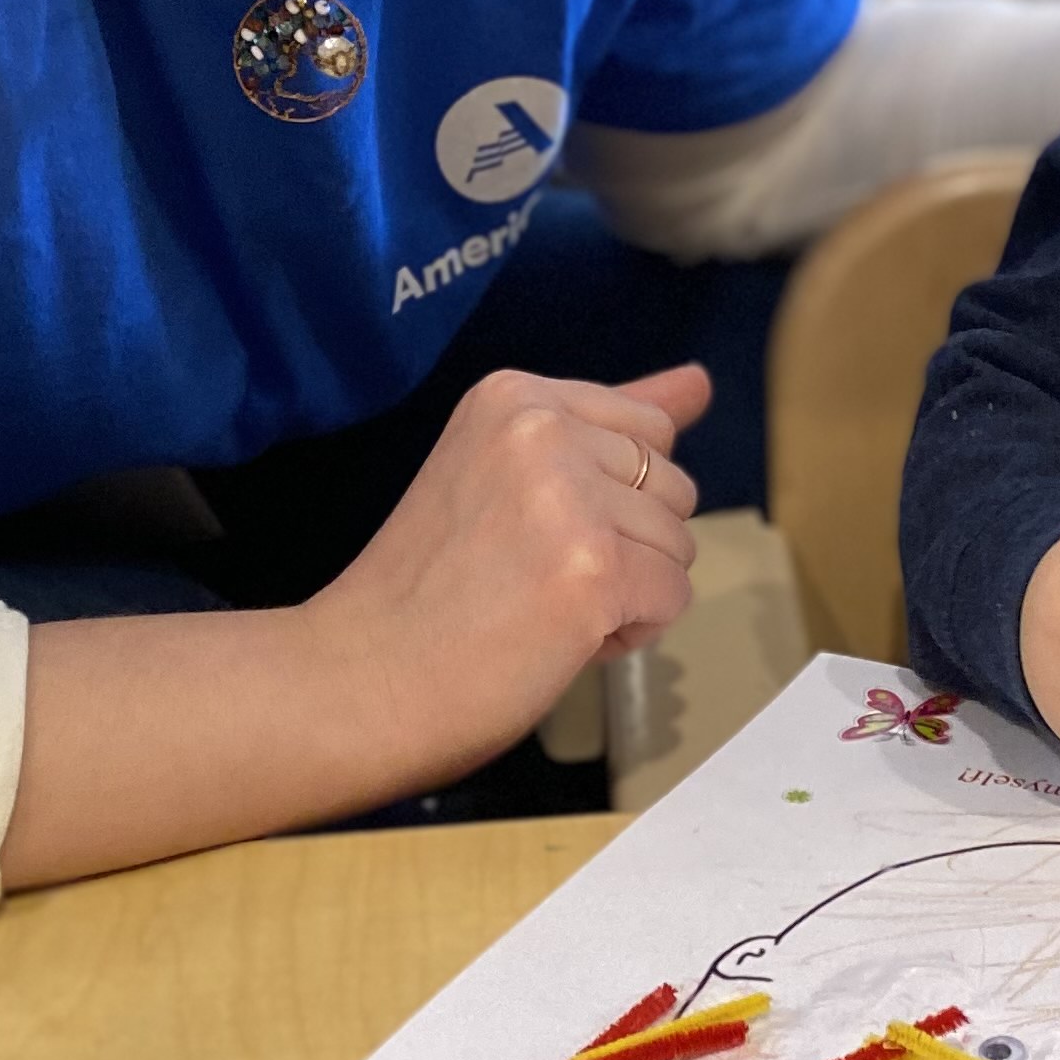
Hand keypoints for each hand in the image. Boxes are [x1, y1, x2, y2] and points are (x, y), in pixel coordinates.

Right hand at [299, 362, 709, 789]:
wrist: (358, 678)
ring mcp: (570, 497)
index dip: (611, 499)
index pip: (647, 426)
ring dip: (627, 593)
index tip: (534, 531)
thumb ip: (604, 428)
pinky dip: (628, 634)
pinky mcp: (594, 569)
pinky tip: (555, 640)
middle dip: (626, 545)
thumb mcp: (506, 474)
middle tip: (527, 579)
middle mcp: (544, 428)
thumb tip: (701, 381)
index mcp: (514, 396)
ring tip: (536, 610)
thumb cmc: (427, 590)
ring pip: (678, 546)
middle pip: (671, 486)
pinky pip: (672, 598)